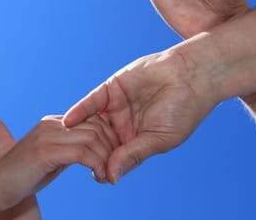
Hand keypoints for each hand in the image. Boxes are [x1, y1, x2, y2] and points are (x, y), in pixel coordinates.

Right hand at [0, 115, 118, 210]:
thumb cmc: (21, 179)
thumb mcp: (50, 159)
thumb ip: (68, 150)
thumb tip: (91, 151)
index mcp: (52, 123)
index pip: (91, 119)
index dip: (107, 137)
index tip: (112, 156)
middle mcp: (50, 124)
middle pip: (96, 125)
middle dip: (111, 146)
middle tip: (113, 167)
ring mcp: (47, 136)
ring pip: (93, 137)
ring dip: (106, 158)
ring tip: (106, 176)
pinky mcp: (45, 151)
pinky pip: (84, 152)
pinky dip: (97, 165)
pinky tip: (98, 177)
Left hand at [63, 48, 216, 183]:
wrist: (191, 77)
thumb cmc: (183, 112)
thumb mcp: (158, 139)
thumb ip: (132, 155)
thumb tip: (111, 178)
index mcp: (136, 141)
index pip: (114, 158)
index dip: (105, 166)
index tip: (97, 176)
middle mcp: (123, 126)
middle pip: (99, 142)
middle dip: (88, 151)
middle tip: (76, 160)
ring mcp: (116, 107)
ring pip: (92, 122)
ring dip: (79, 132)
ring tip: (65, 142)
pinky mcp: (111, 89)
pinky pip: (92, 101)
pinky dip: (80, 110)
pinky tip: (69, 121)